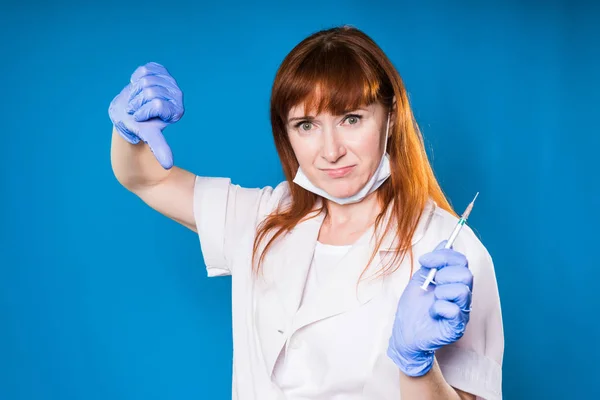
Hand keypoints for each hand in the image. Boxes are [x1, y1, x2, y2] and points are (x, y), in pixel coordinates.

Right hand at [108, 62, 183, 168]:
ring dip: (135, 92)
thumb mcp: (148, 136)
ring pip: (146, 80)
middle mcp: (177, 95)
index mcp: (177, 111)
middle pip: (151, 91)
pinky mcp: (160, 71)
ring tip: (138, 100)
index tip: (141, 119)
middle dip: (138, 102)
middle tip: (138, 110)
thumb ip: (159, 148)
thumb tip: (168, 165)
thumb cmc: (139, 128)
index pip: (157, 104)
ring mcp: (169, 81)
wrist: (129, 115)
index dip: (143, 112)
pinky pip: (145, 69)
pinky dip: (137, 78)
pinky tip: (139, 87)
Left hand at [387, 241, 472, 376]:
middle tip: (432, 284)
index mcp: (454, 282)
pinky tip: (433, 313)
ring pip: (463, 290)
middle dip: (445, 274)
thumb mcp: (419, 280)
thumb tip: (445, 242)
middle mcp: (462, 296)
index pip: (461, 261)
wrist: (404, 334)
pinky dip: (440, 308)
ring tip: (432, 300)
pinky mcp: (457, 327)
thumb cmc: (412, 309)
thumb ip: (433, 262)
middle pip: (467, 274)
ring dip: (442, 292)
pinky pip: (455, 311)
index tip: (424, 260)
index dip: (444, 256)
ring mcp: (462, 312)